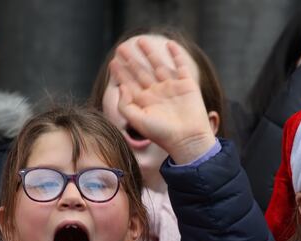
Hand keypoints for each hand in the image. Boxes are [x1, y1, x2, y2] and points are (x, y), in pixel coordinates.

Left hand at [113, 38, 215, 163]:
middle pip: (141, 72)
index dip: (121, 73)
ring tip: (140, 41)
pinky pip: (181, 66)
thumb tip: (120, 86)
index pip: (130, 84)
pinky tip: (169, 44)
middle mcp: (157, 93)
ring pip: (158, 66)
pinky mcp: (187, 85)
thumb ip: (124, 105)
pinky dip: (176, 55)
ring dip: (149, 53)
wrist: (188, 139)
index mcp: (145, 102)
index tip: (113, 62)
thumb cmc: (162, 134)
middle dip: (131, 60)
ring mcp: (172, 88)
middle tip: (121, 48)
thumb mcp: (137, 120)